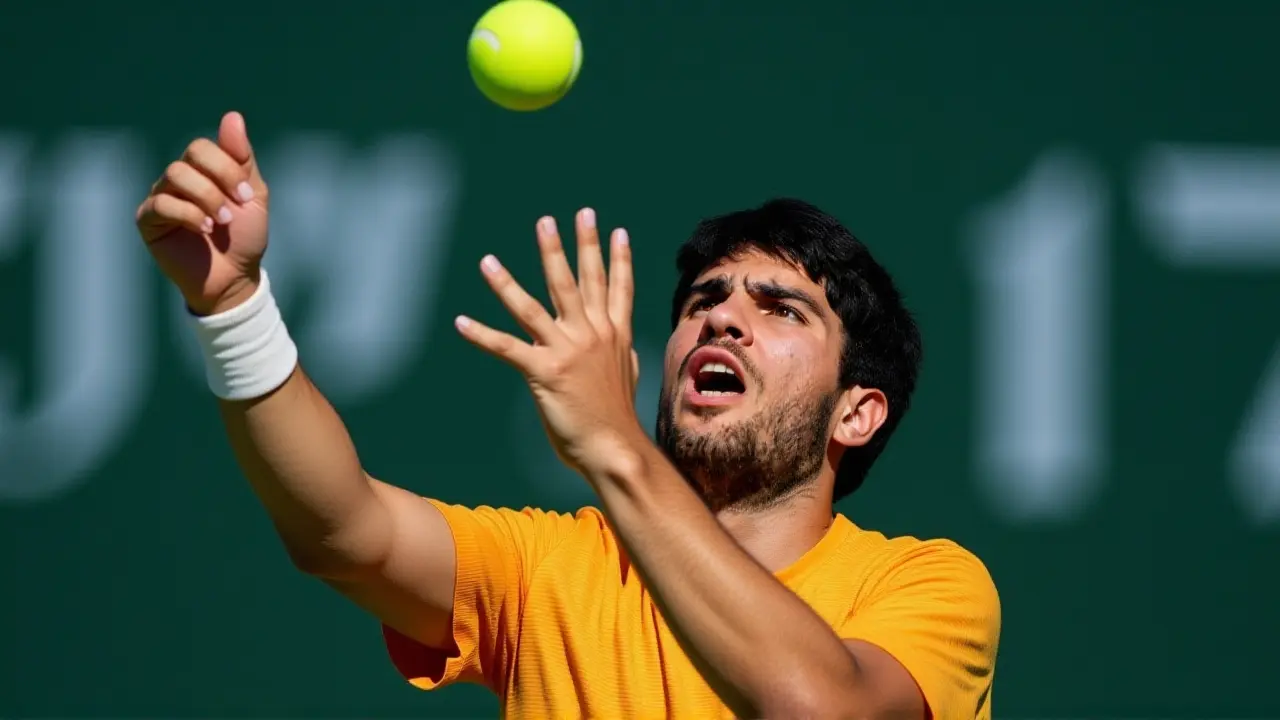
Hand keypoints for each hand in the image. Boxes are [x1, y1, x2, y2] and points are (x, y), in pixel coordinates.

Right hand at [135, 111, 270, 315]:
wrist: (234, 278)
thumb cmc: (244, 238)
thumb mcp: (252, 196)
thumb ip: (242, 158)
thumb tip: (232, 116)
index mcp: (203, 171)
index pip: (203, 147)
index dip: (226, 167)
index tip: (246, 196)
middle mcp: (179, 180)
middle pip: (188, 157)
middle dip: (218, 181)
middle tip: (234, 209)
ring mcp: (161, 198)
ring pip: (174, 176)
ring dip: (204, 198)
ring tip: (219, 223)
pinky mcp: (149, 221)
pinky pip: (160, 204)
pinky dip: (187, 214)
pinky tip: (204, 229)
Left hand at [456, 209, 642, 478]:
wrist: (614, 448)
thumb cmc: (617, 418)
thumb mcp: (627, 375)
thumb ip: (621, 353)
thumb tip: (621, 342)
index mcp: (614, 335)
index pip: (616, 287)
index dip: (616, 257)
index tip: (615, 229)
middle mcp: (592, 335)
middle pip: (576, 282)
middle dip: (564, 247)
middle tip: (551, 220)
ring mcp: (568, 351)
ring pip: (532, 307)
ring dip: (506, 282)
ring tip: (487, 260)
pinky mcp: (545, 372)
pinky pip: (506, 348)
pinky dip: (481, 335)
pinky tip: (461, 322)